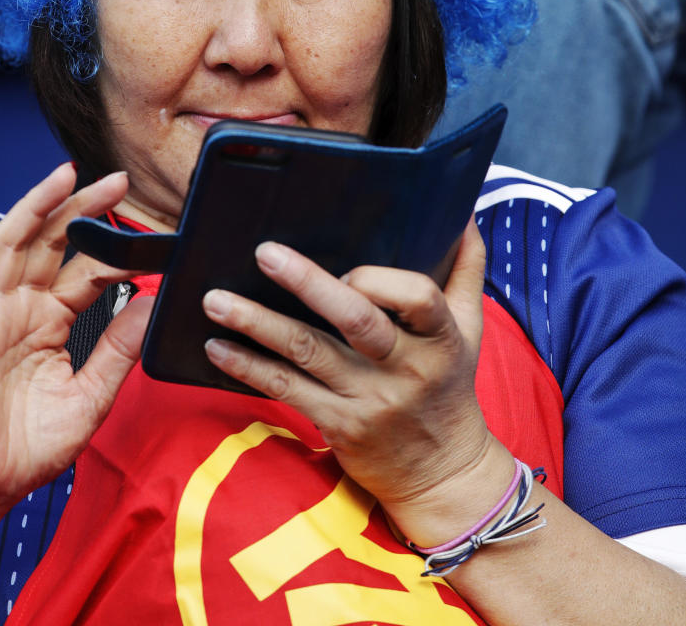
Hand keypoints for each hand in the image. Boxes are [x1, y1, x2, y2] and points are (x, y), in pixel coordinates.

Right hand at [0, 162, 151, 522]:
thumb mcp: (92, 395)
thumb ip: (118, 349)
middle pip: (53, 241)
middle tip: (118, 180)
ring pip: (13, 244)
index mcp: (54, 318)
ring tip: (63, 174)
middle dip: (82, 207)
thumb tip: (152, 302)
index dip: (116, 250)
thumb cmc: (32, 445)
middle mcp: (23, 306)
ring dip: (36, 206)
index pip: (88, 270)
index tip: (154, 234)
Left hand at [202, 219, 514, 539]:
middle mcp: (404, 367)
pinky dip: (248, 368)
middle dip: (307, 283)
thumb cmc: (449, 384)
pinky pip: (286, 389)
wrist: (445, 475)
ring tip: (215, 300)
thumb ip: (466, 267)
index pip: (418, 297)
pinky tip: (217, 347)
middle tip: (265, 253)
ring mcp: (368, 399)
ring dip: (256, 323)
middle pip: (354, 320)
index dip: (382, 280)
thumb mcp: (470, 327)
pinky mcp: (337, 424)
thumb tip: (462, 211)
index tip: (347, 266)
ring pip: (307, 352)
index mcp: (440, 337)